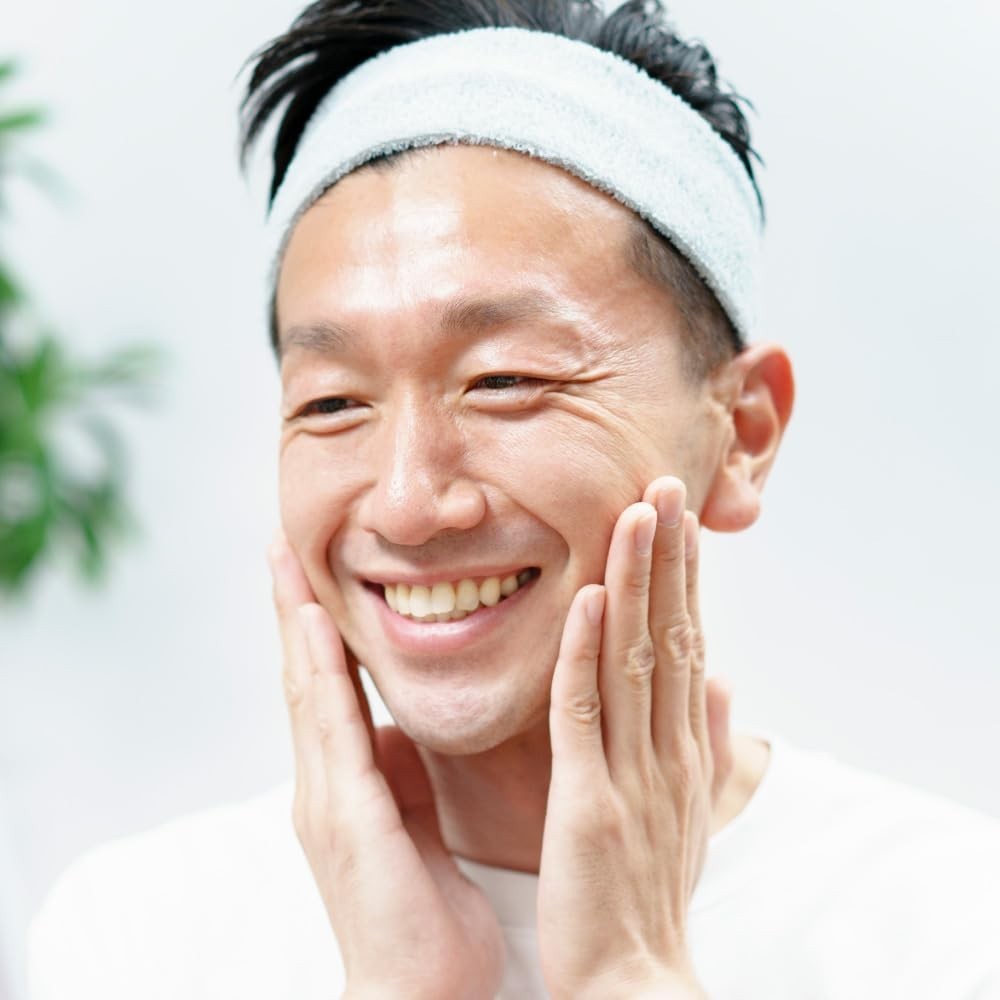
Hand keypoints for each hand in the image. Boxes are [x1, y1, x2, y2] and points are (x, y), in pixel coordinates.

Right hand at [268, 533, 504, 999]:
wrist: (415, 996)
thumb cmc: (421, 917)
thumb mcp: (413, 828)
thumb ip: (401, 777)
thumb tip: (398, 731)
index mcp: (347, 784)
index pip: (325, 689)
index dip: (315, 629)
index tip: (311, 572)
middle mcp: (323, 783)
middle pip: (304, 677)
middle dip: (292, 610)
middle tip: (281, 545)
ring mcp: (325, 797)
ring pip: (307, 689)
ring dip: (297, 623)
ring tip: (287, 563)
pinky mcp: (343, 814)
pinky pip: (333, 725)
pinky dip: (321, 670)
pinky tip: (316, 625)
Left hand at [537, 476, 733, 998]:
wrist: (634, 980)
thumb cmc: (652, 894)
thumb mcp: (691, 811)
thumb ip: (709, 743)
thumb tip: (727, 684)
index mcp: (683, 748)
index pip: (686, 643)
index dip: (683, 578)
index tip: (678, 519)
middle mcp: (667, 749)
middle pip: (670, 634)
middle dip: (668, 558)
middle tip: (666, 485)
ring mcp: (631, 771)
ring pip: (635, 658)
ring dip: (636, 583)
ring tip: (638, 515)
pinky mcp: (589, 800)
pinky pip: (585, 715)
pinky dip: (586, 653)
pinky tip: (586, 599)